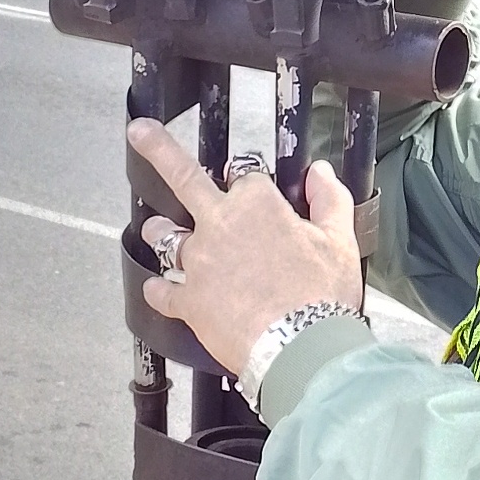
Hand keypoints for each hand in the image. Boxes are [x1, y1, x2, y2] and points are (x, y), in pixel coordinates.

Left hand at [129, 118, 363, 375]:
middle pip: (183, 177)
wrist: (302, 348)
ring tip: (156, 229)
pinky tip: (156, 289)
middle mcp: (220, 225)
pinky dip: (158, 290)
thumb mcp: (340, 241)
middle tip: (139, 131)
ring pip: (166, 236)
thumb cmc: (323, 296)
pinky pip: (162, 291)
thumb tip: (321, 171)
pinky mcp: (188, 301)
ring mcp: (199, 263)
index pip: (245, 174)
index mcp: (257, 204)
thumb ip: (330, 199)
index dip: (246, 178)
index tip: (247, 183)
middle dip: (158, 149)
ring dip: (160, 231)